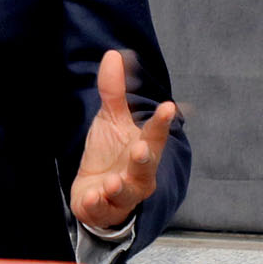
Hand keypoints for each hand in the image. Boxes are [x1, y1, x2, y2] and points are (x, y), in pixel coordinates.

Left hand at [70, 49, 175, 230]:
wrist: (94, 193)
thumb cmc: (110, 154)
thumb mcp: (111, 120)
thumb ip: (114, 91)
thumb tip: (115, 54)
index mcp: (144, 149)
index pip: (155, 134)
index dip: (162, 122)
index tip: (169, 106)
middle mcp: (139, 174)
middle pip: (146, 167)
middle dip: (145, 159)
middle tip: (141, 148)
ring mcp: (122, 194)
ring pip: (126, 193)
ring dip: (120, 187)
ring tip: (112, 181)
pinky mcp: (102, 209)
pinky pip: (101, 210)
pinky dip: (97, 204)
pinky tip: (93, 196)